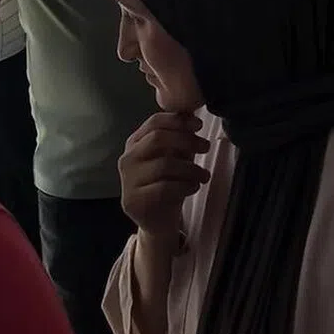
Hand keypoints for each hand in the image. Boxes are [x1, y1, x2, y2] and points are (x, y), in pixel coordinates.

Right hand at [119, 112, 210, 241]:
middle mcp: (127, 159)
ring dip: (191, 168)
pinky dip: (185, 185)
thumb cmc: (167, 183)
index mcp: (135, 142)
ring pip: (164, 164)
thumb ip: (179, 137)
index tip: (198, 125)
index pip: (154, 122)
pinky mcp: (133, 201)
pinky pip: (164, 188)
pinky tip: (194, 187)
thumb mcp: (174, 156)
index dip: (178, 120)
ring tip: (204, 175)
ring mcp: (128, 180)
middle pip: (158, 139)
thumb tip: (192, 113)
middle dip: (186, 140)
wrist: (156, 220)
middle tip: (206, 146)